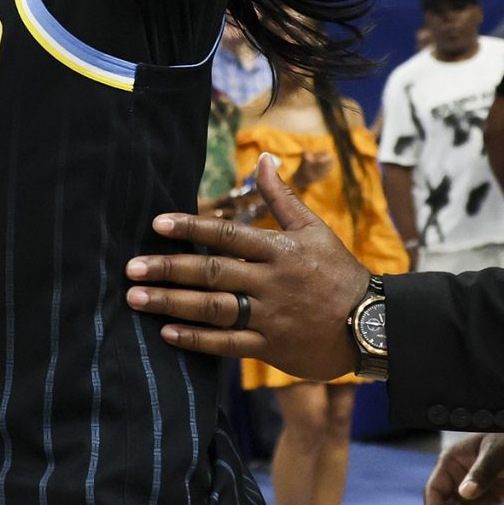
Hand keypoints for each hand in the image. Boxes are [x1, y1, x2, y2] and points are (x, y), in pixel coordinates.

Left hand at [124, 154, 372, 381]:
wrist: (373, 324)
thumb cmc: (338, 272)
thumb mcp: (315, 229)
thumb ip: (282, 197)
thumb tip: (264, 158)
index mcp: (280, 249)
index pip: (228, 235)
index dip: (191, 227)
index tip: (157, 224)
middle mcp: (271, 282)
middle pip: (213, 273)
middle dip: (169, 269)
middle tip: (130, 268)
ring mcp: (270, 316)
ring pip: (214, 309)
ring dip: (172, 303)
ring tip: (136, 299)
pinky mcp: (271, 346)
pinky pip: (228, 344)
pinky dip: (197, 340)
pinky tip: (167, 333)